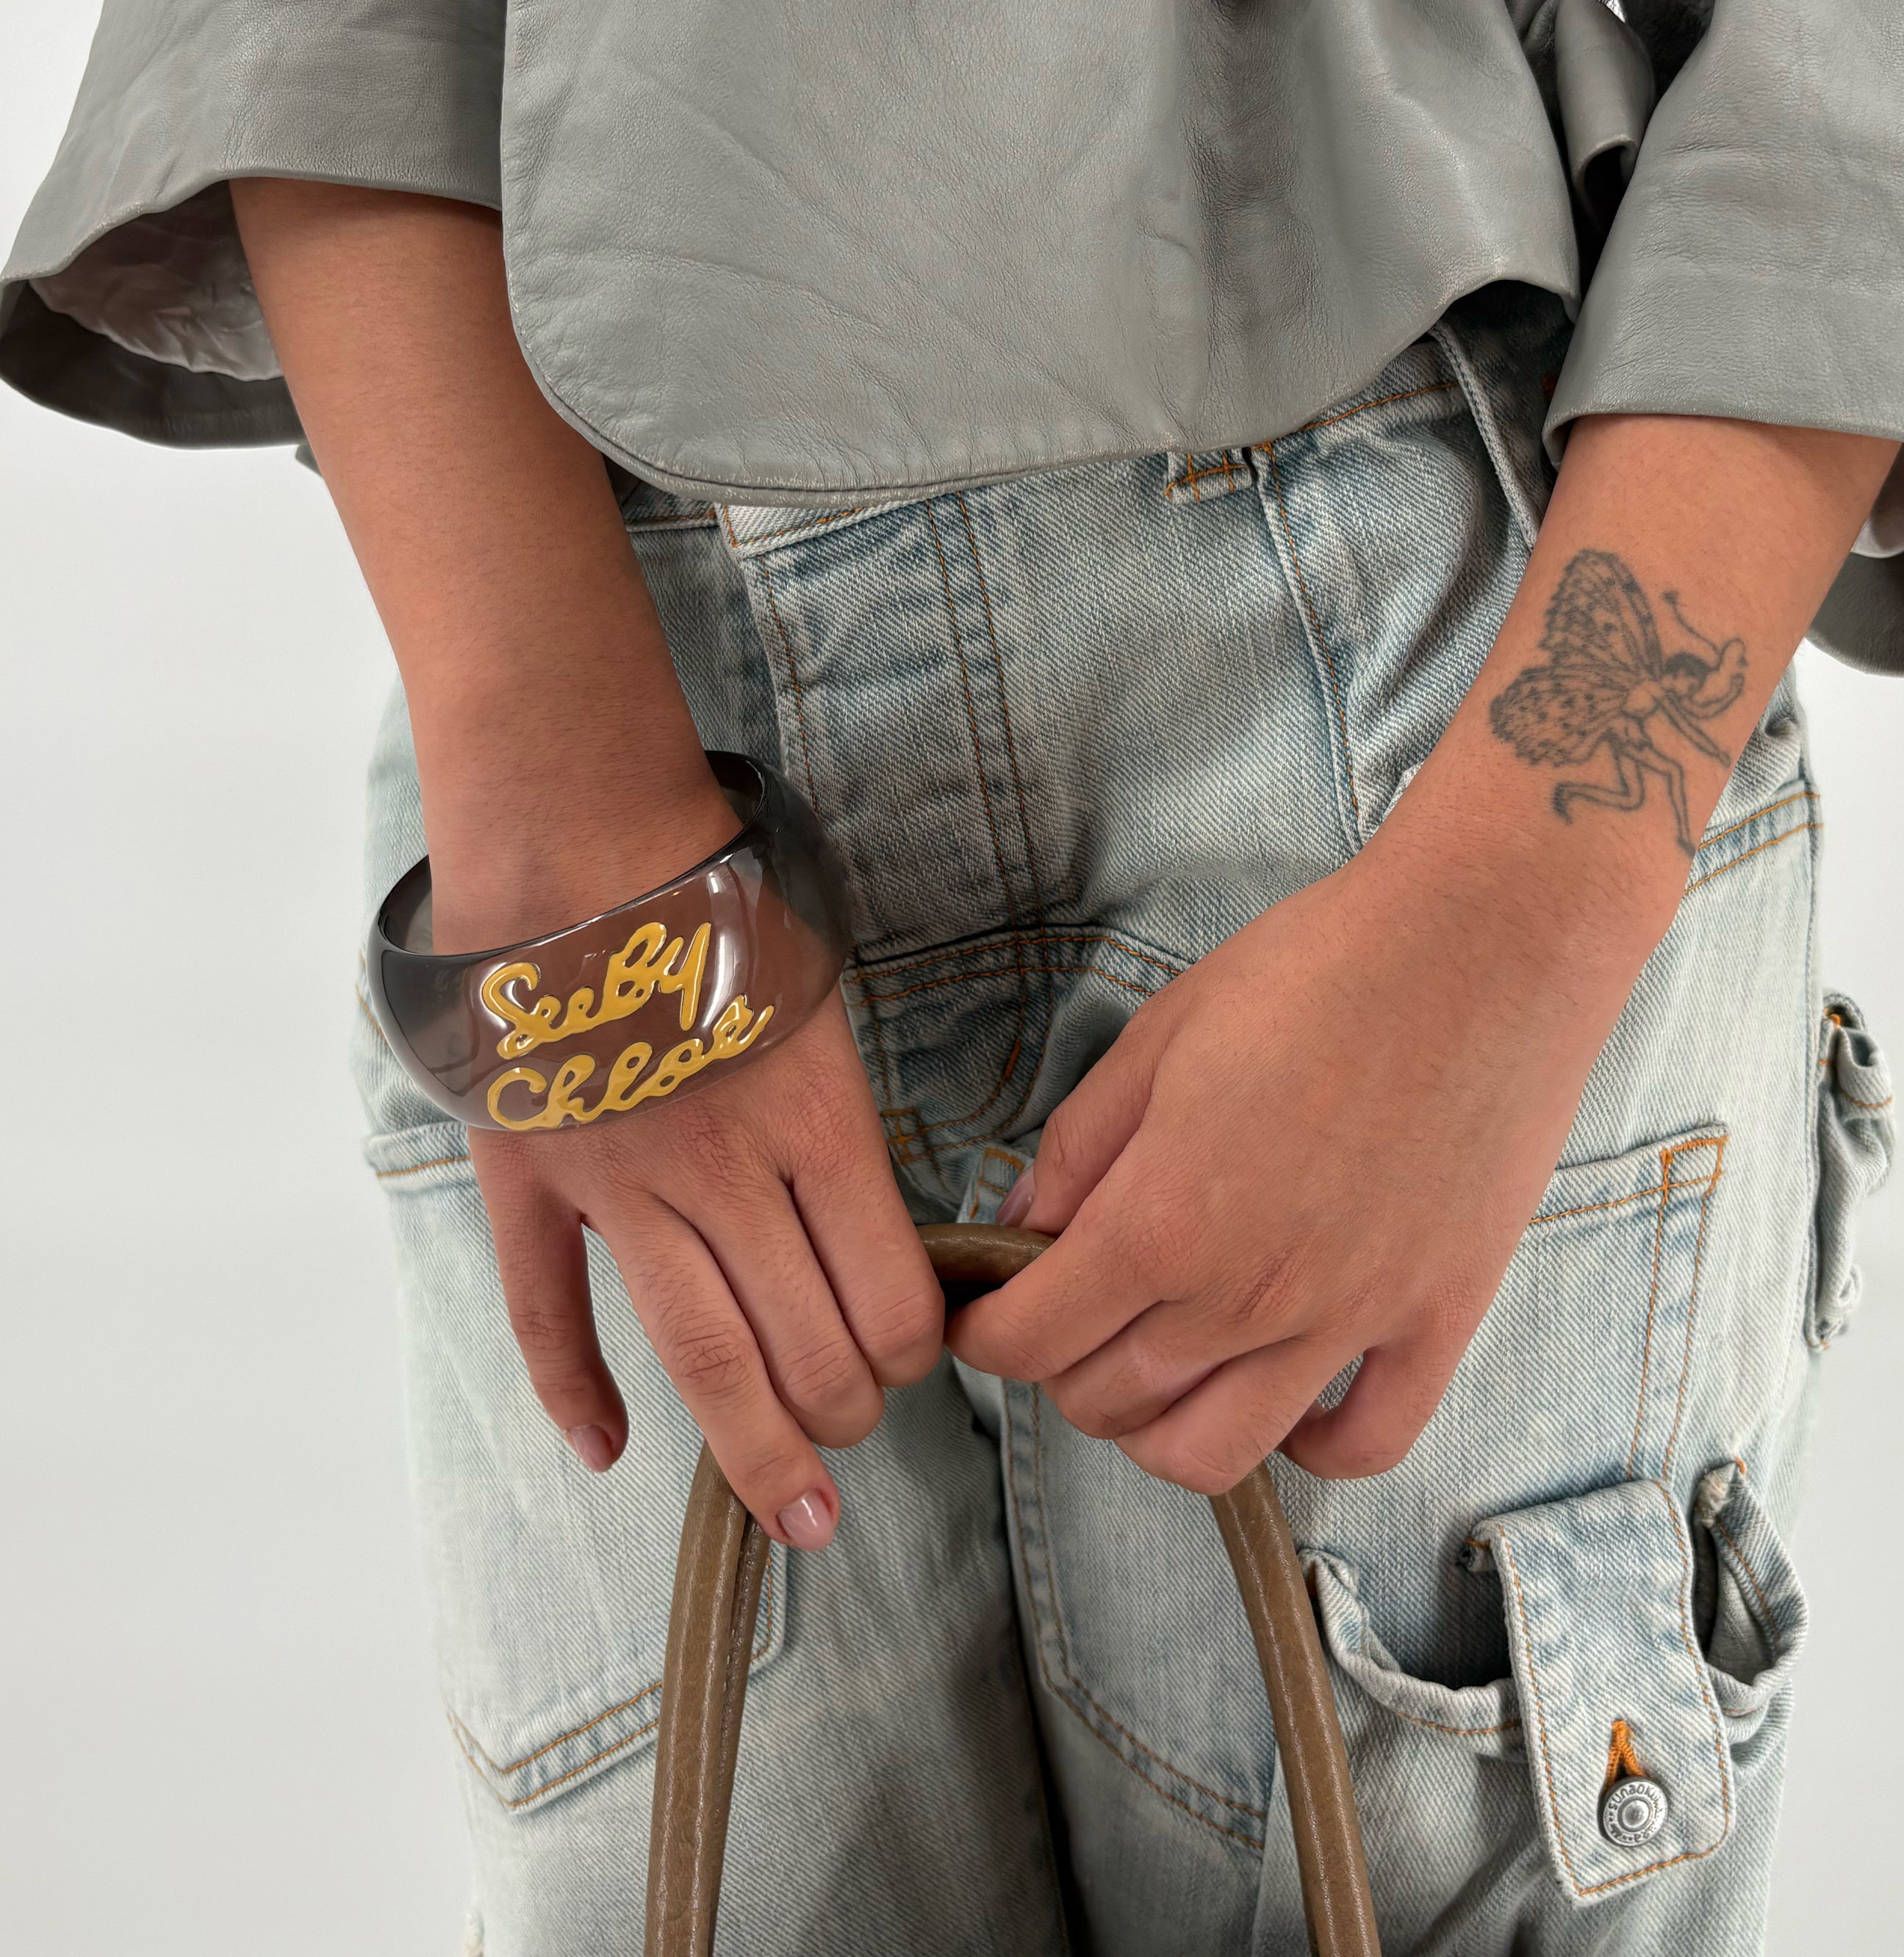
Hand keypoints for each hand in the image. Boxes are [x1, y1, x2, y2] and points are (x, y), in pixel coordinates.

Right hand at [429, 767, 940, 1554]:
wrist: (583, 835)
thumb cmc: (724, 897)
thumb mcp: (825, 995)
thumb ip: (844, 1113)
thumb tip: (878, 1218)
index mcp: (816, 1119)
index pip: (890, 1293)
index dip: (916, 1350)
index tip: (920, 1358)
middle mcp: (727, 1170)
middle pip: (805, 1343)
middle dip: (847, 1409)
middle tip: (856, 1429)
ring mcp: (620, 1182)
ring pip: (700, 1352)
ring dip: (757, 1447)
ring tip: (799, 1518)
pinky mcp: (533, 1175)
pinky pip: (548, 1308)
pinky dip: (574, 1388)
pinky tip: (610, 1448)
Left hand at [945, 808, 1632, 1493]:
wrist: (1483, 941)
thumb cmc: (1316, 969)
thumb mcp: (1160, 1036)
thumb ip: (1079, 1147)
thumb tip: (1020, 1226)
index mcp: (1161, 1219)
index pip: (1031, 1338)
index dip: (983, 1333)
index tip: (980, 1310)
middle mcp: (1246, 1295)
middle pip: (1107, 1400)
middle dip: (1058, 1369)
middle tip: (1064, 1315)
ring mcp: (1347, 1320)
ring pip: (1215, 1454)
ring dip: (1157, 1430)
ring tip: (1153, 1368)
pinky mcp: (1435, 1320)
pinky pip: (1363, 1445)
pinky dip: (1310, 1449)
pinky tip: (1282, 1404)